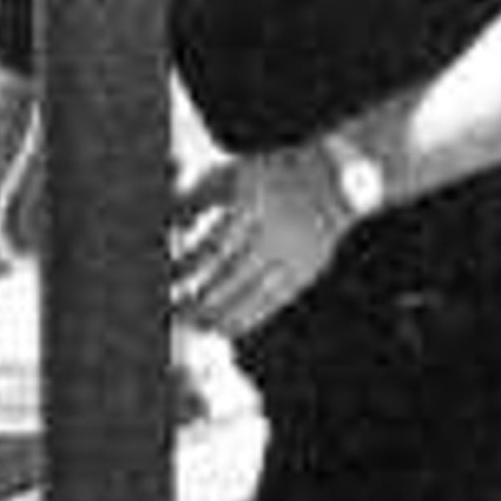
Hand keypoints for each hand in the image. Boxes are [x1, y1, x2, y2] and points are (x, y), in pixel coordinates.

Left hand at [169, 140, 347, 346]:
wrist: (333, 180)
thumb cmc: (272, 175)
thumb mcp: (235, 172)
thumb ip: (200, 195)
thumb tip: (168, 221)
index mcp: (252, 201)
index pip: (213, 244)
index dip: (187, 265)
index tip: (166, 278)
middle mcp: (273, 230)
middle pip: (230, 275)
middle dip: (200, 298)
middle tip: (173, 312)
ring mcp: (293, 254)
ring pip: (252, 295)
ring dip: (221, 315)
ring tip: (196, 325)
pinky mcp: (306, 272)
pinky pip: (273, 303)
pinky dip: (247, 319)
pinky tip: (226, 328)